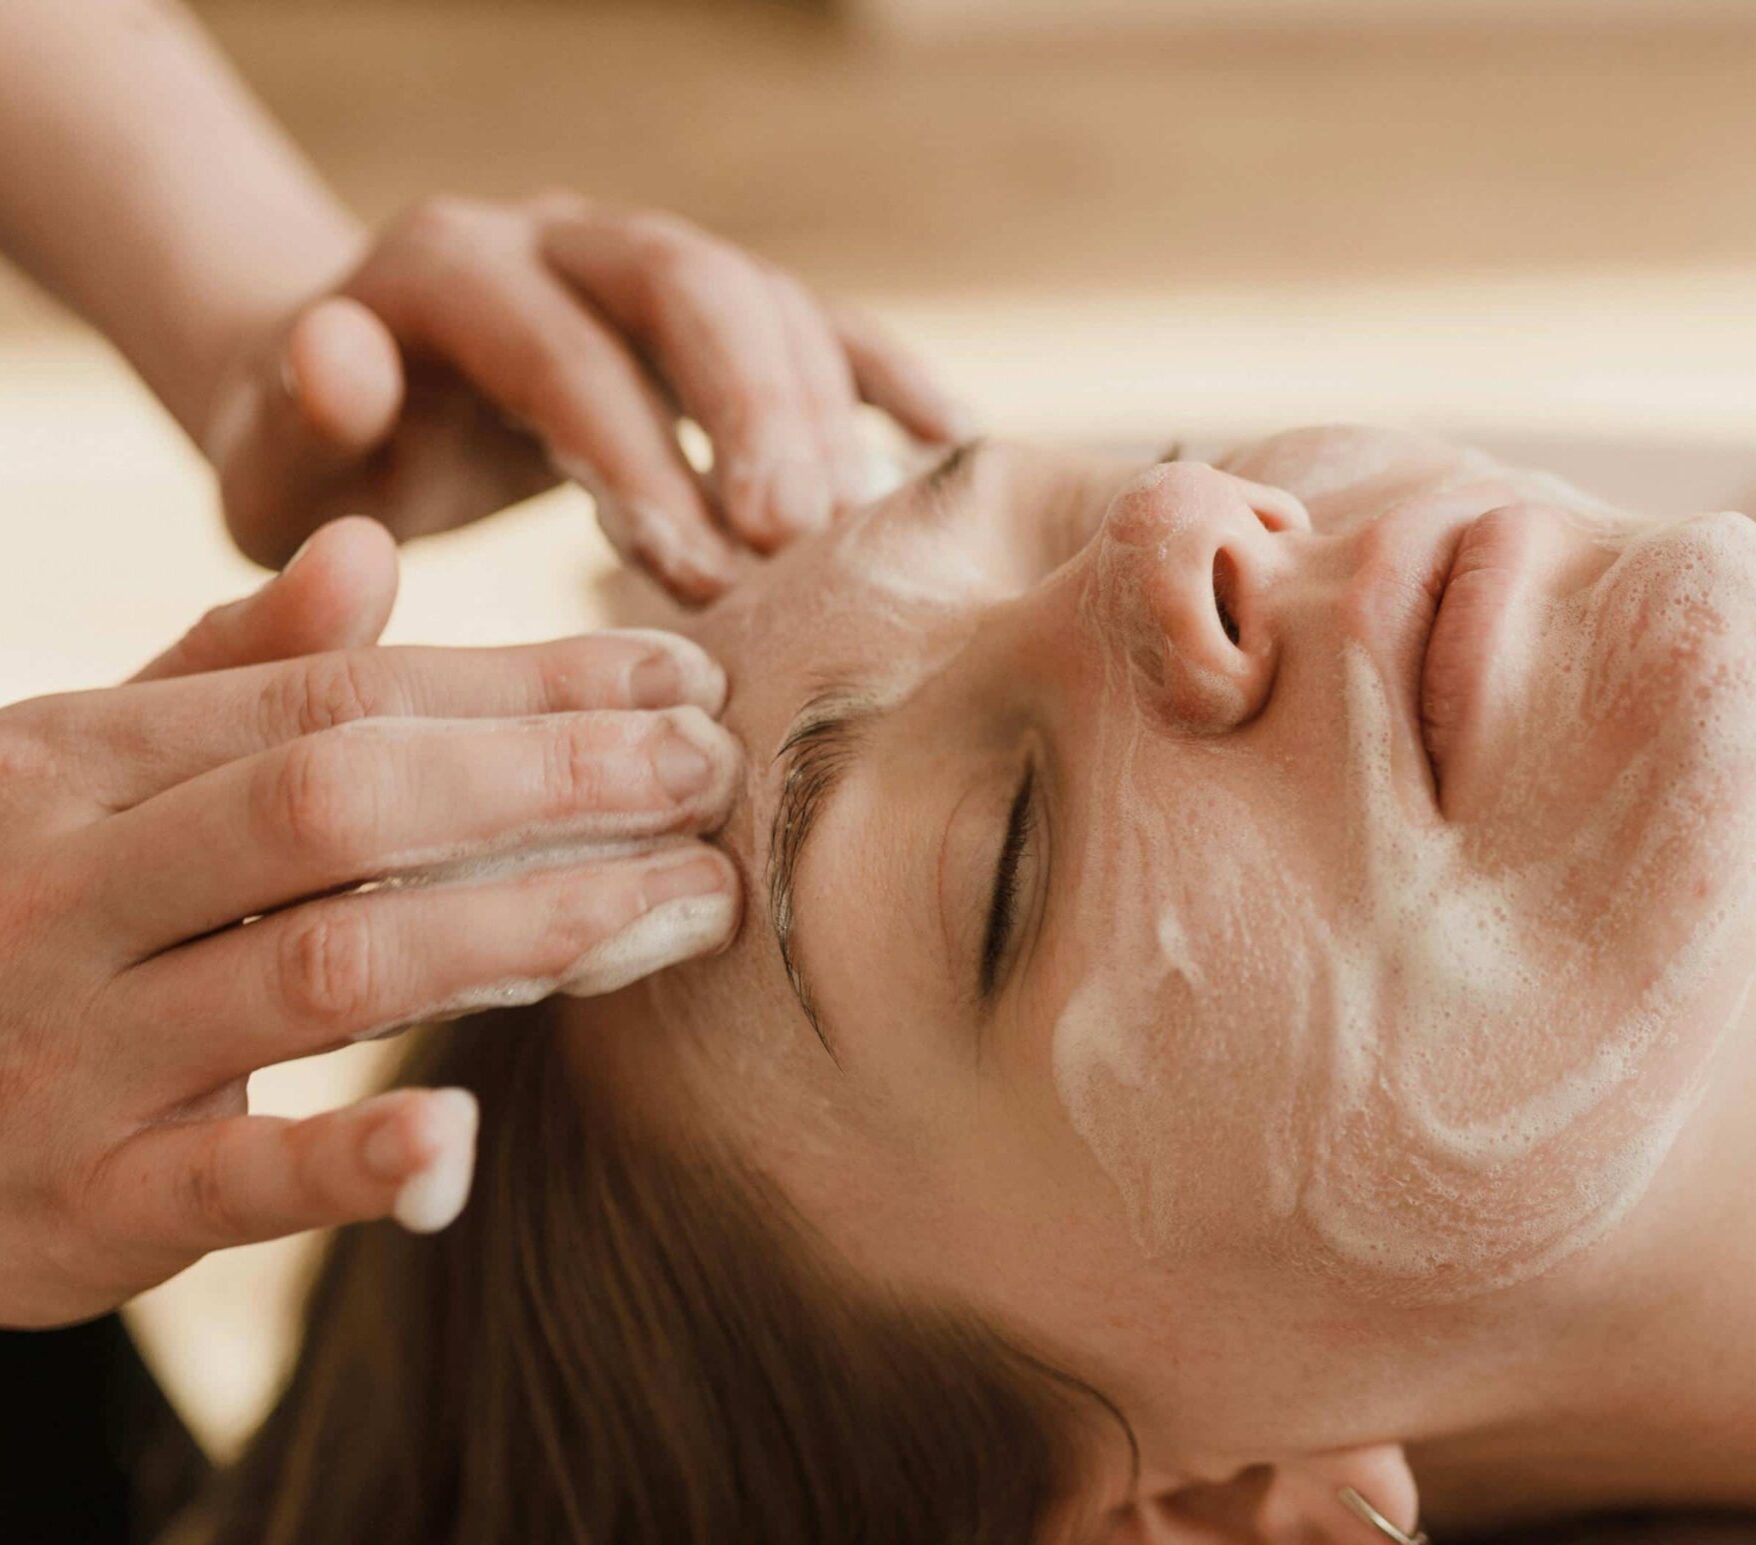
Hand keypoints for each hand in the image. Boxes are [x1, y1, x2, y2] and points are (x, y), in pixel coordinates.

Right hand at [0, 519, 745, 1326]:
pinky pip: (234, 1179)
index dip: (526, 687)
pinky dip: (353, 1159)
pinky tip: (464, 1137)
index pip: (339, 699)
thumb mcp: (80, 777)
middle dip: (552, 780)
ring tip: (691, 903)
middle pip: (345, 806)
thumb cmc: (5, 916)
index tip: (683, 681)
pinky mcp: (83, 1205)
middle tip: (715, 775)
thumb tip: (367, 547)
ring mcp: (70, 1050)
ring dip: (531, 927)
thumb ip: (222, 675)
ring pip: (328, 966)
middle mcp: (68, 888)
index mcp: (75, 762)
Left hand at [204, 194, 970, 601]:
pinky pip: (824, 325)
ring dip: (823, 414)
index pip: (560, 345)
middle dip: (753, 409)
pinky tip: (955, 449)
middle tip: (799, 536)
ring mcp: (651, 266)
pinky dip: (890, 380)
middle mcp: (563, 238)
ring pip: (766, 299)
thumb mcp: (276, 460)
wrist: (366, 405)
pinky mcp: (719, 315)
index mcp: (449, 268)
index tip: (690, 571)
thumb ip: (296, 418)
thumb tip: (347, 355)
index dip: (633, 450)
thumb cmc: (328, 464)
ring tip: (859, 537)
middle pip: (688, 285)